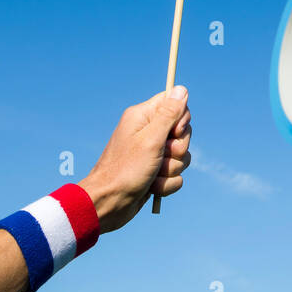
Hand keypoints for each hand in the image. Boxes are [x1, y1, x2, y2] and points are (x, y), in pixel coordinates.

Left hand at [79, 86, 192, 233]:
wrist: (108, 203)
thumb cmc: (125, 169)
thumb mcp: (151, 139)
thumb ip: (168, 114)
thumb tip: (181, 88)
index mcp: (143, 117)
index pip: (174, 104)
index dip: (181, 120)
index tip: (174, 133)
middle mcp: (148, 133)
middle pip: (182, 133)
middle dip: (177, 149)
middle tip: (161, 157)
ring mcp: (152, 154)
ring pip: (181, 156)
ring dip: (171, 169)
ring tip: (152, 175)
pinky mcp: (155, 172)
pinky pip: (176, 175)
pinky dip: (166, 184)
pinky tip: (151, 187)